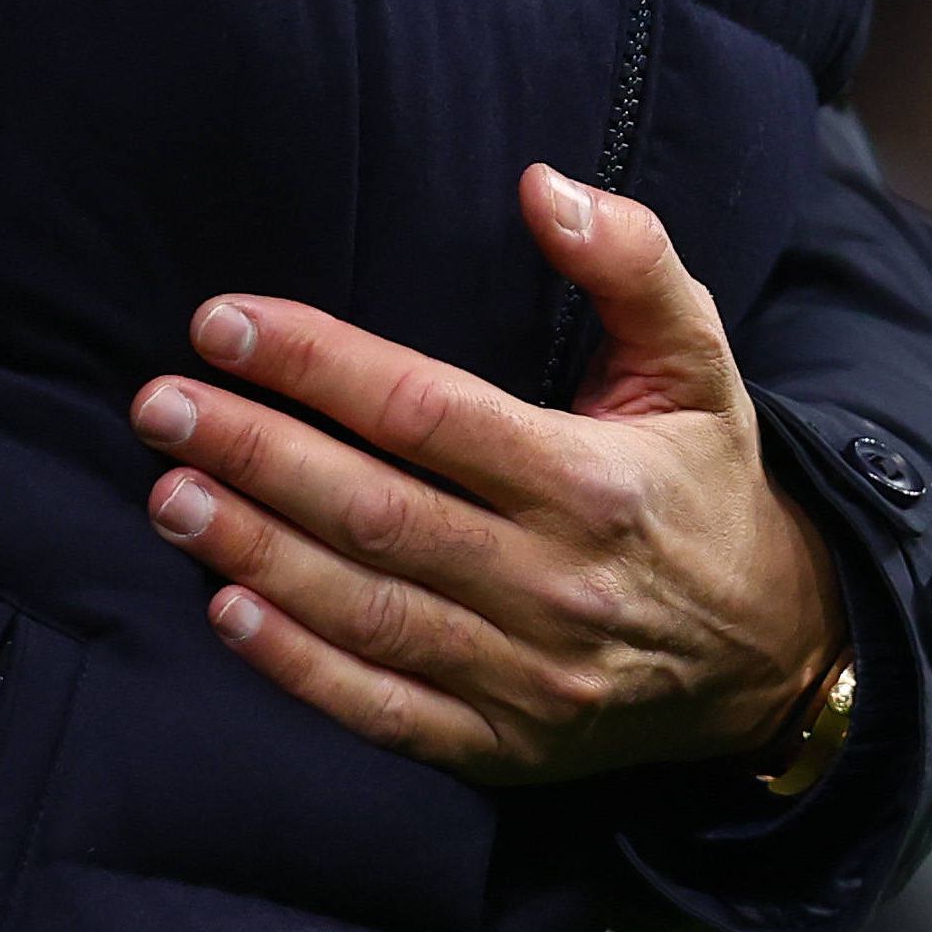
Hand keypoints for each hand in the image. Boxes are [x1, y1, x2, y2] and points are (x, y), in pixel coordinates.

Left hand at [128, 165, 838, 786]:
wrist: (773, 655)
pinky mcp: (505, 747)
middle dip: (256, 453)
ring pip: (367, 612)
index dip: (315, 364)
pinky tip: (227, 612)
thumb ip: (631, 262)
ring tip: (169, 494)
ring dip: (255, 552)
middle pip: (377, 512)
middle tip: (159, 406)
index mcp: (591, 481)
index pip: (424, 412)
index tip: (221, 323)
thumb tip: (543, 185)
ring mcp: (528, 678)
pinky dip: (300, 669)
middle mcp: (556, 584)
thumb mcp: (698, 361)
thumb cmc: (702, 483)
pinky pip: (385, 712)